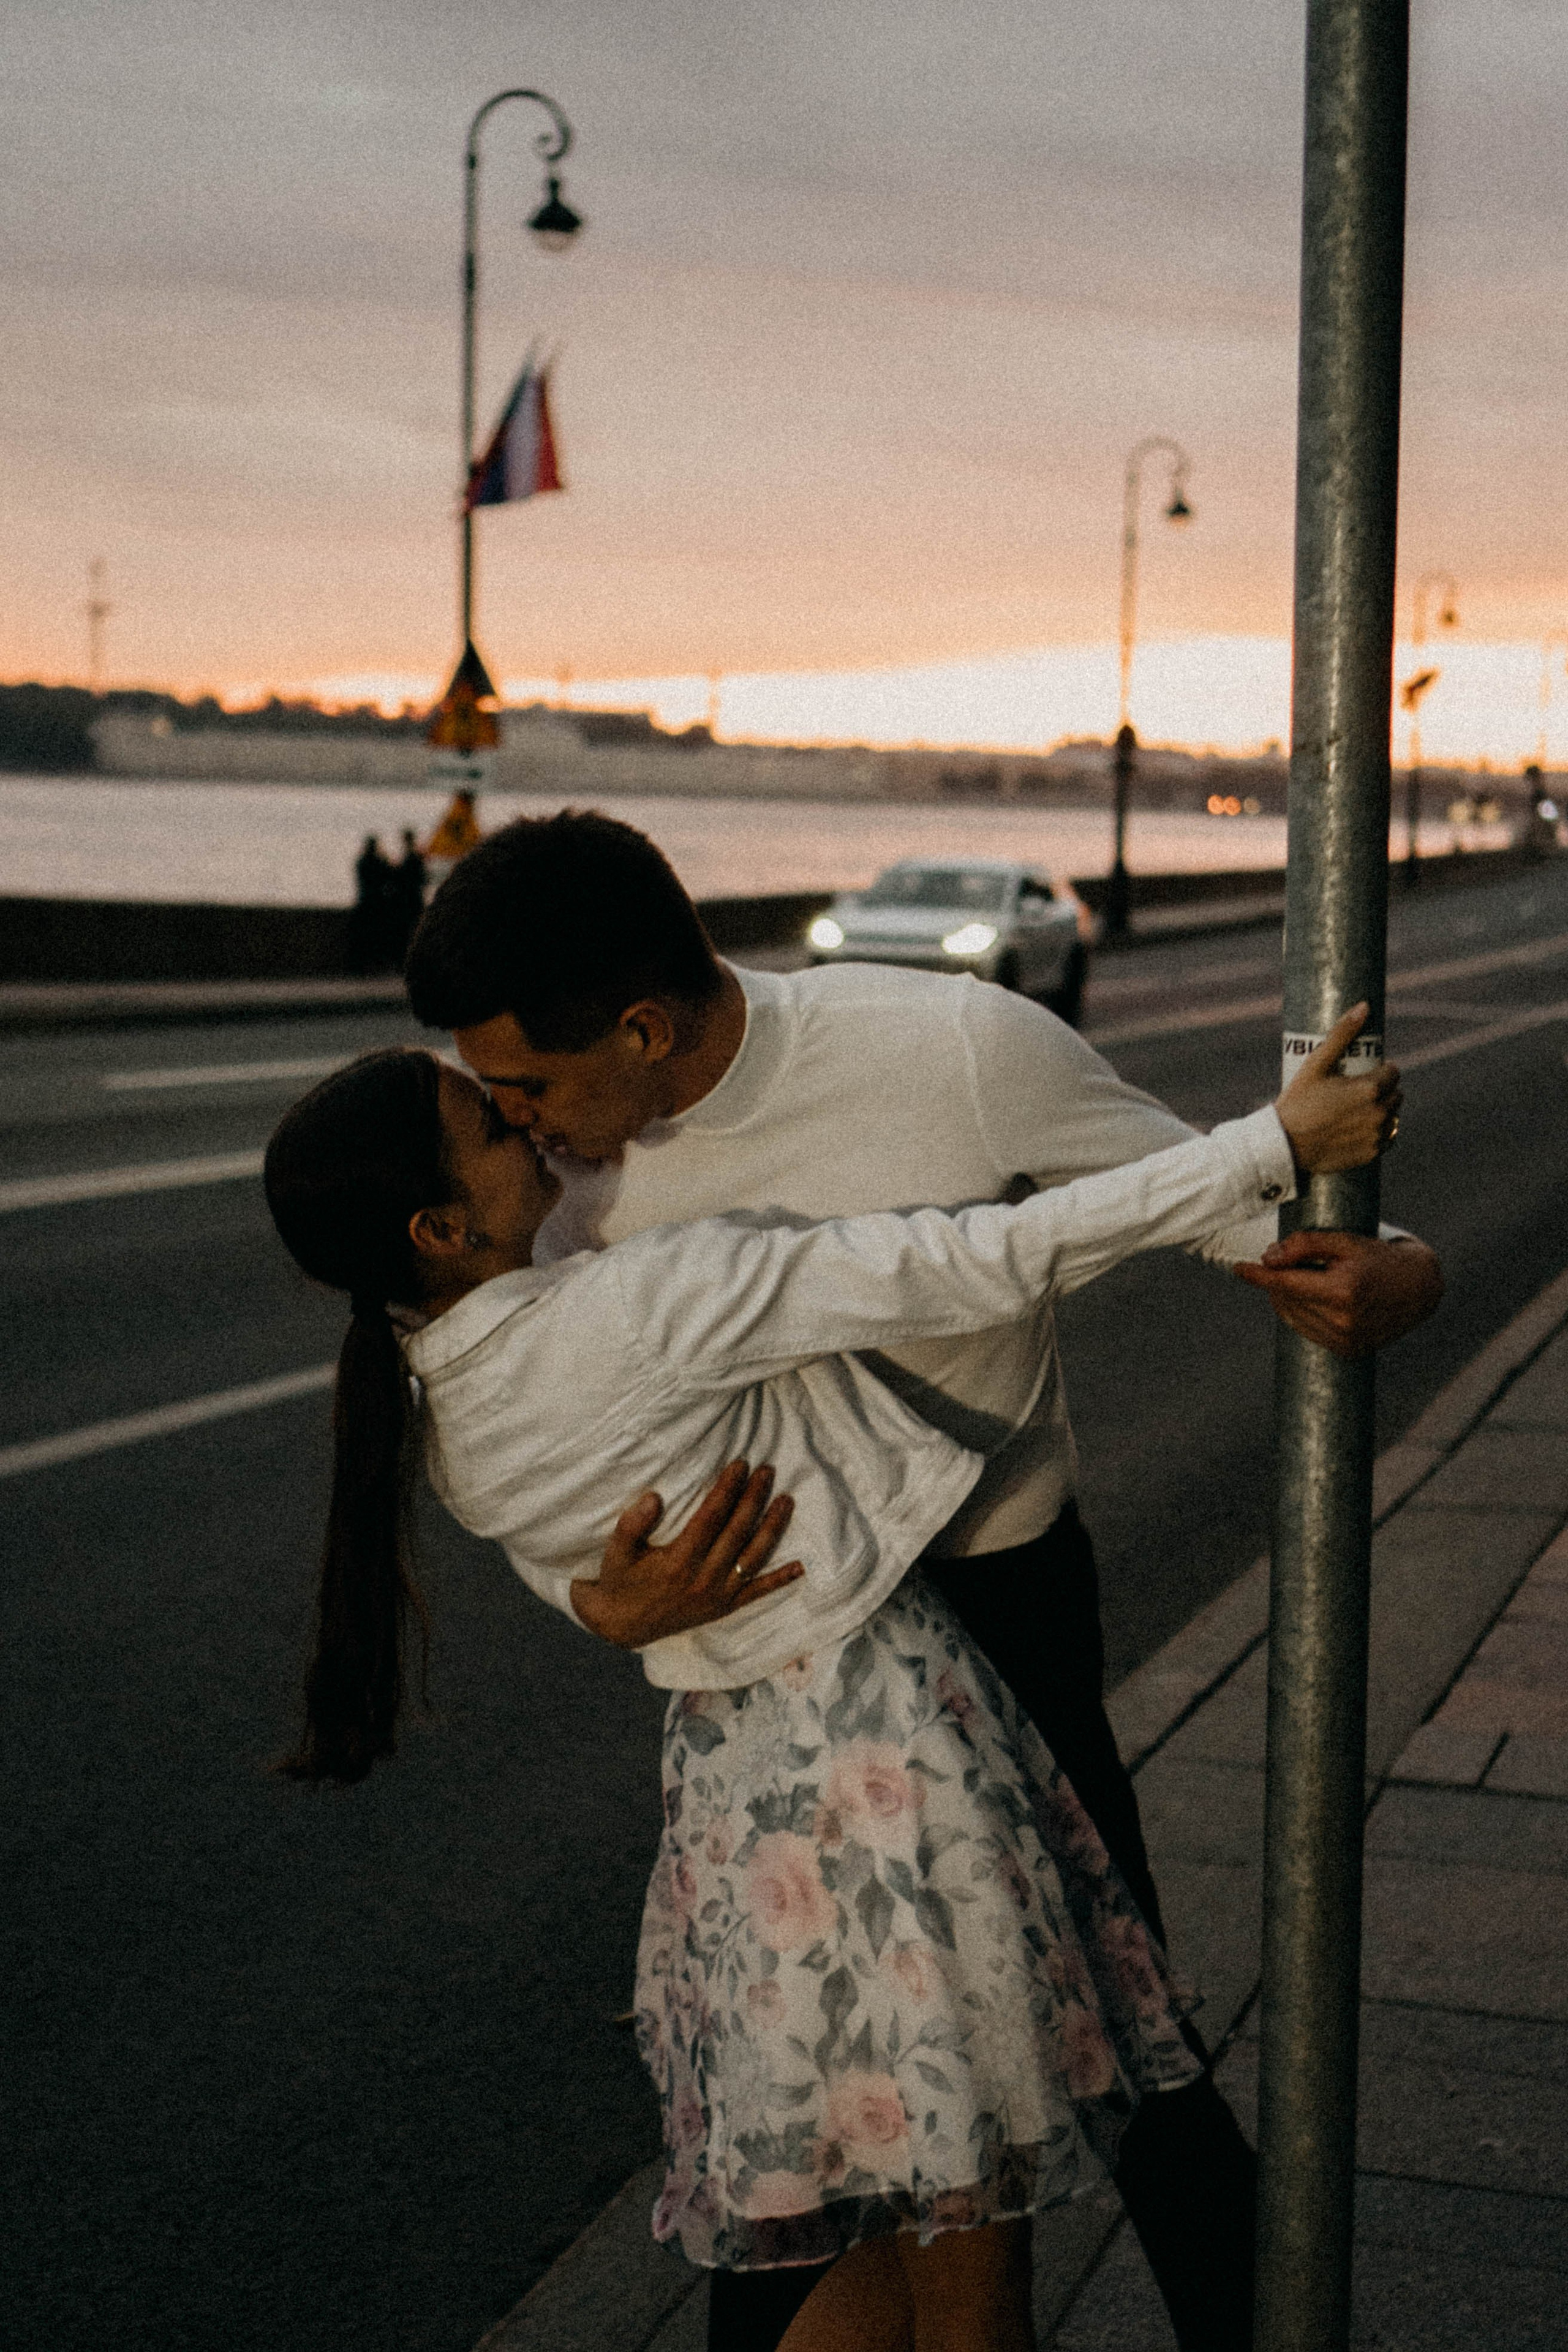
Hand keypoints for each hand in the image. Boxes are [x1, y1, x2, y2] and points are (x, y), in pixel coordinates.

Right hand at [570, 1460, 802, 1649]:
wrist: (622, 1626)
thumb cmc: (619, 1580)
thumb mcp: (615, 1552)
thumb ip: (631, 1524)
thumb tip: (654, 1497)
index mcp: (678, 1562)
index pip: (711, 1517)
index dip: (727, 1489)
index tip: (740, 1465)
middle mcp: (703, 1579)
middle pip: (737, 1531)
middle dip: (754, 1498)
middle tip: (768, 1471)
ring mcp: (717, 1596)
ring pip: (753, 1557)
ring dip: (773, 1527)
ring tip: (787, 1500)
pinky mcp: (724, 1608)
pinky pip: (757, 1593)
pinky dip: (779, 1580)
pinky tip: (799, 1566)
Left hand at [1236, 1231, 1443, 1355]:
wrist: (1420, 1287)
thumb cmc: (1381, 1257)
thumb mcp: (1345, 1241)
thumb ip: (1305, 1245)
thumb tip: (1268, 1258)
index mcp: (1343, 1291)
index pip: (1284, 1284)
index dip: (1257, 1275)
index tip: (1239, 1268)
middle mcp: (1343, 1321)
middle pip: (1286, 1299)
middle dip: (1278, 1280)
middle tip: (1287, 1262)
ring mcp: (1346, 1340)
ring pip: (1293, 1317)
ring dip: (1287, 1298)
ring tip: (1305, 1278)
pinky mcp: (1349, 1350)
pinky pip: (1308, 1331)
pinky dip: (1302, 1314)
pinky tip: (1313, 1298)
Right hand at [1274, 1004, 1401, 1174]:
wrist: (1284, 1145)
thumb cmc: (1298, 1101)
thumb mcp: (1316, 1063)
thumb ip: (1342, 1034)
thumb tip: (1364, 1006)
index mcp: (1370, 1088)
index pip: (1393, 1072)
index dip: (1381, 1070)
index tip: (1367, 1072)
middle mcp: (1379, 1113)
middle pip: (1396, 1095)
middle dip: (1384, 1090)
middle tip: (1360, 1090)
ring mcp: (1376, 1135)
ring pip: (1394, 1117)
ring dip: (1384, 1111)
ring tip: (1361, 1110)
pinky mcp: (1371, 1153)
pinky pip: (1387, 1139)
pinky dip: (1379, 1133)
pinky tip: (1362, 1128)